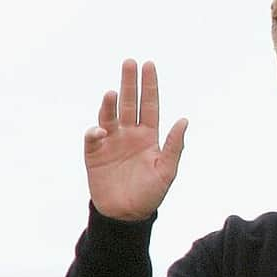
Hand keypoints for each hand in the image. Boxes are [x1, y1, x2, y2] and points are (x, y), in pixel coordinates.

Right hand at [84, 59, 187, 220]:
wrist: (127, 215)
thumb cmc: (151, 193)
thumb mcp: (167, 170)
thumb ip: (175, 145)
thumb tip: (184, 120)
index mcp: (149, 136)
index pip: (149, 105)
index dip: (149, 86)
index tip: (149, 65)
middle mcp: (130, 134)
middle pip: (129, 103)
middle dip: (129, 82)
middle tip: (129, 62)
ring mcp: (111, 142)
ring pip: (110, 116)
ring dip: (110, 103)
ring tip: (113, 92)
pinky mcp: (95, 154)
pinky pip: (93, 138)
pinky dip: (95, 132)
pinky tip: (101, 130)